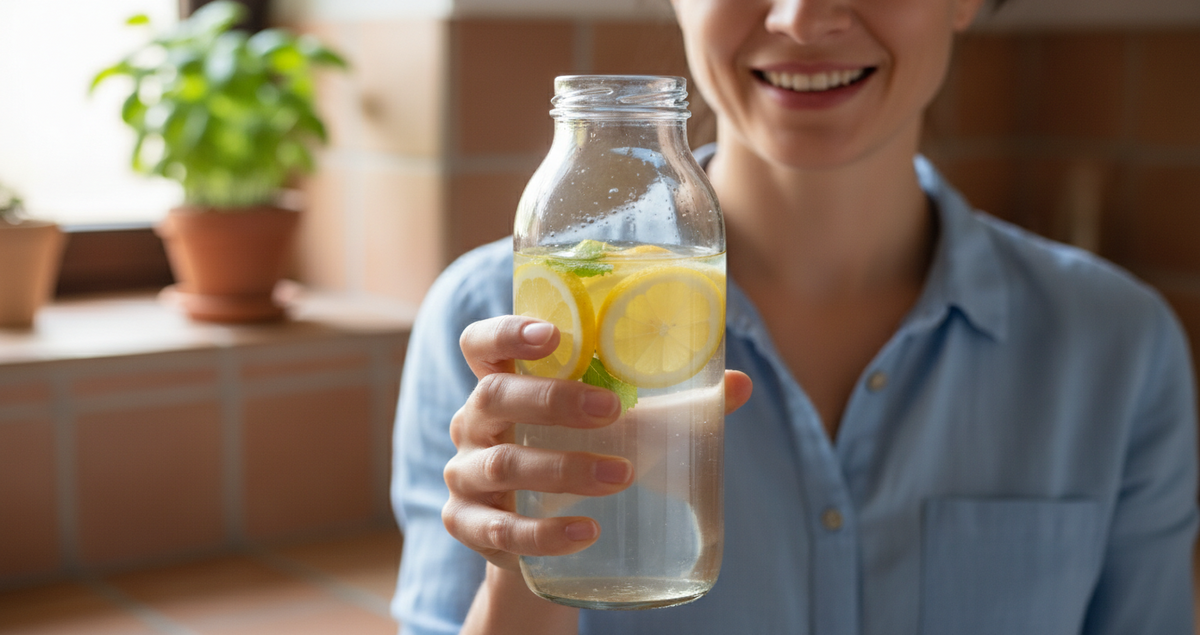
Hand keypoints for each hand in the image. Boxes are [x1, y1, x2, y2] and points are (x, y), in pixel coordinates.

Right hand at [442, 315, 753, 571]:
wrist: (542, 538)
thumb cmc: (582, 457)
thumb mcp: (621, 428)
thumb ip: (672, 406)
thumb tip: (740, 384)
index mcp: (505, 381)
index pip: (482, 343)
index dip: (508, 333)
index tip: (553, 335)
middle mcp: (475, 422)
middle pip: (495, 397)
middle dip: (553, 401)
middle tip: (611, 411)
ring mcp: (465, 474)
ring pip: (501, 465)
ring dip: (562, 469)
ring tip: (620, 476)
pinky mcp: (468, 526)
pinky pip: (499, 529)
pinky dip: (543, 532)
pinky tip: (585, 531)